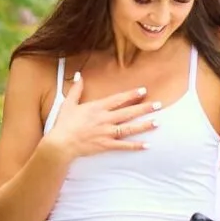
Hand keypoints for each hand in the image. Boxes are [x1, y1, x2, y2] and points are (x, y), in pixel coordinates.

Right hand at [45, 73, 160, 160]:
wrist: (60, 143)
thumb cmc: (63, 124)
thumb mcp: (68, 103)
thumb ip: (76, 89)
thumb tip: (78, 74)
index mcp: (97, 108)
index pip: (118, 99)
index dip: (131, 94)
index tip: (143, 90)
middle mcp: (105, 119)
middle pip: (128, 112)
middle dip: (144, 108)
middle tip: (159, 105)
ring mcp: (107, 132)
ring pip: (130, 128)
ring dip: (144, 125)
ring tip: (158, 122)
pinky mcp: (106, 145)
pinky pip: (124, 145)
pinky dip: (136, 146)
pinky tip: (147, 145)